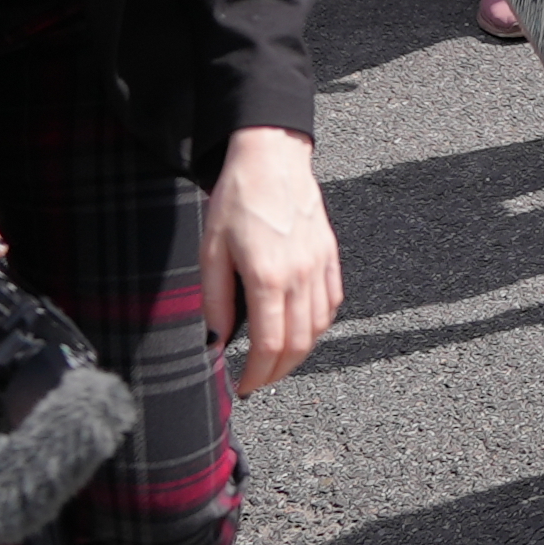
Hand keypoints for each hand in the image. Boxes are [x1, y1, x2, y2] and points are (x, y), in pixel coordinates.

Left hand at [199, 128, 341, 392]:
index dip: (256, 375)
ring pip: (319, 328)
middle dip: (277, 372)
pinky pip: (332, 302)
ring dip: (299, 354)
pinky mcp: (330, 254)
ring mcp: (319, 264)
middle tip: (257, 382)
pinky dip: (319, 326)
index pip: (268, 345)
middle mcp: (300, 275)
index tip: (242, 387)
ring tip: (276, 362)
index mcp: (267, 277)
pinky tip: (302, 330)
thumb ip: (215, 301)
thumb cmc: (236, 199)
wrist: (272, 157)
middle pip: (298, 344)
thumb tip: (215, 343)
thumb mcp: (211, 250)